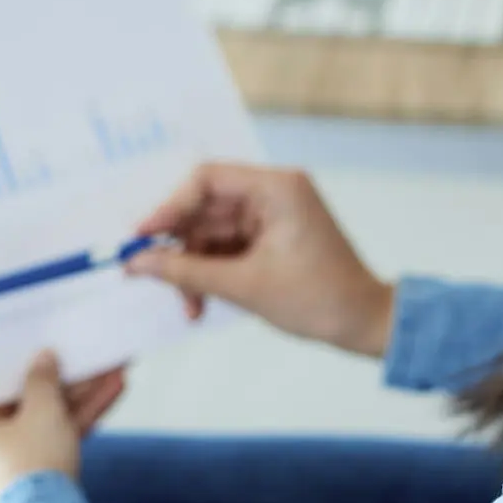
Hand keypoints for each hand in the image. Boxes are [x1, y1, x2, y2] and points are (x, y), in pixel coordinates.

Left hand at [0, 351, 126, 502]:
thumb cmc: (28, 468)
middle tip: (80, 344)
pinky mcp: (28, 472)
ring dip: (79, 390)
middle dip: (58, 372)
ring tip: (113, 360)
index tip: (27, 327)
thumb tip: (43, 358)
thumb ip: (43, 378)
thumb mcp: (41, 412)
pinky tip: (116, 388)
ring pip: (42, 413)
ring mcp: (2, 456)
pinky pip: (52, 433)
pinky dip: (79, 415)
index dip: (7, 349)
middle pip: (17, 393)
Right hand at [127, 162, 394, 356]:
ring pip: (212, 233)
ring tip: (189, 307)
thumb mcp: (243, 286)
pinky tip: (201, 302)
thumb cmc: (316, 298)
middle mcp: (274, 192)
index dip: (168, 206)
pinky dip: (212, 273)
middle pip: (205, 208)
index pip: (206, 180)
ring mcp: (274, 215)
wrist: (365, 323)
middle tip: (149, 276)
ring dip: (195, 269)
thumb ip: (186, 272)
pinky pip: (228, 247)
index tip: (141, 237)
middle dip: (179, 247)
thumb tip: (137, 263)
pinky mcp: (272, 238)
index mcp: (276, 187)